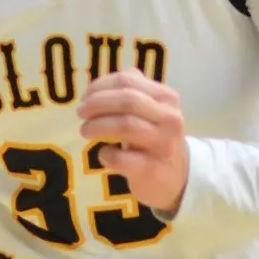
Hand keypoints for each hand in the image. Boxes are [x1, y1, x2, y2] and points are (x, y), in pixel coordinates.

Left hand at [77, 68, 188, 214]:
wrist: (178, 179)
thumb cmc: (157, 139)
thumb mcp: (153, 111)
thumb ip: (135, 90)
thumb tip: (110, 79)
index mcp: (167, 98)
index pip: (128, 80)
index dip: (100, 86)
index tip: (85, 96)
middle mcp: (169, 118)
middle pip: (127, 100)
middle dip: (97, 104)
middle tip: (80, 113)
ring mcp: (163, 144)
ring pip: (125, 125)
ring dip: (97, 126)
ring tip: (84, 130)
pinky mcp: (152, 169)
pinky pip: (122, 158)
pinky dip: (106, 154)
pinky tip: (104, 154)